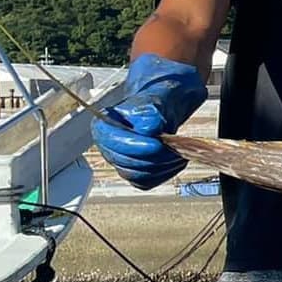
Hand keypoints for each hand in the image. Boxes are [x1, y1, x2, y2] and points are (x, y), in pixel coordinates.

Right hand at [92, 54, 207, 189]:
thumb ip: (148, 113)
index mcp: (104, 127)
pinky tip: (175, 162)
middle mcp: (108, 147)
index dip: (137, 147)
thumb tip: (147, 128)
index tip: (158, 142)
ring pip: (138, 175)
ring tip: (178, 153)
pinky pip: (147, 181)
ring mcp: (121, 161)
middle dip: (155, 157)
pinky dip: (164, 174)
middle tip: (174, 147)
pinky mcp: (136, 171)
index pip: (115, 145)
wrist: (164, 107)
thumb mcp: (152, 100)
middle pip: (128, 164)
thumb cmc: (155, 101)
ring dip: (162, 167)